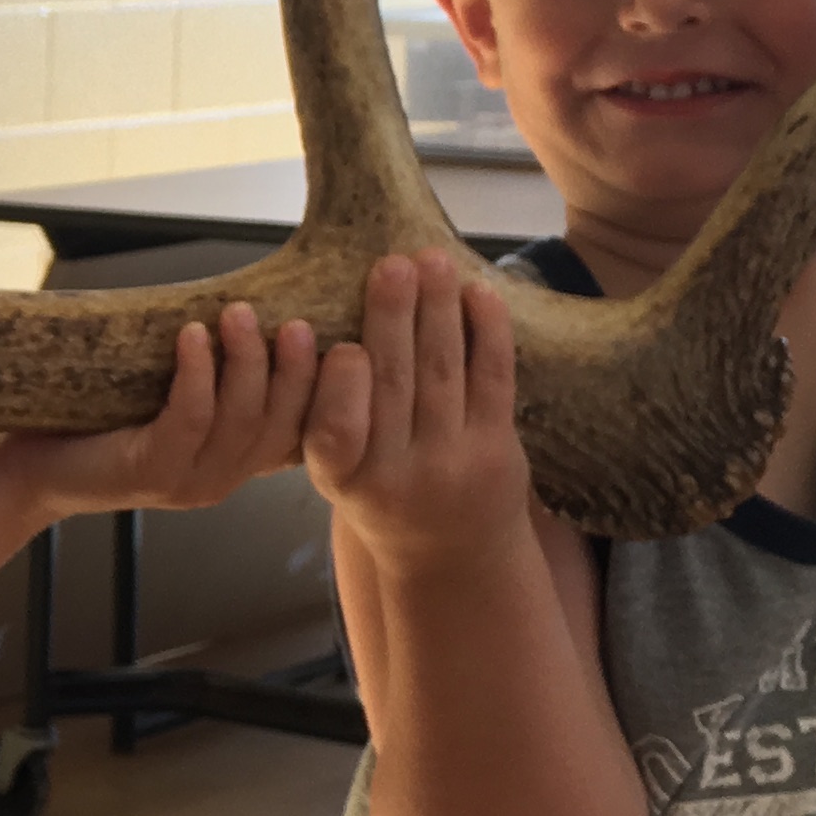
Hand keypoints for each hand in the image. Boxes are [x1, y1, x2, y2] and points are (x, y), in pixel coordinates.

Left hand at [0, 299, 318, 521]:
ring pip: (241, 421)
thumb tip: (258, 300)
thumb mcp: (172, 391)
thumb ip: (218, 368)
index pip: (304, 430)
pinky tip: (193, 335)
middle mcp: (223, 478)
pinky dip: (198, 373)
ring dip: (247, 363)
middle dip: (296, 372)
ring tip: (239, 313)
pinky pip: (190, 419)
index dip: (329, 391)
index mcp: (238, 460)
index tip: (343, 341)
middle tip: (297, 322)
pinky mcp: (151, 473)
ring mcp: (190, 482)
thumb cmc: (102, 419)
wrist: (32, 465)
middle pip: (282, 425)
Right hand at [302, 252, 534, 571]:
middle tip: (391, 266)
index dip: (340, 388)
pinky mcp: (496, 450)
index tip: (342, 343)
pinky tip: (478, 293)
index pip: (335, 433)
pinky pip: (493, 381)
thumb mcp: (338, 472)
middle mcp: (396, 475)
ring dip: (437, 310)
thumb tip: (318, 324)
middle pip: (394, 386)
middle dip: (392, 320)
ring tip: (430, 261)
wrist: (452, 554)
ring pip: (442, 373)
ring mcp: (452, 462)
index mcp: (343, 479)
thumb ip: (326, 413)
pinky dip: (487, 332)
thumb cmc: (381, 493)